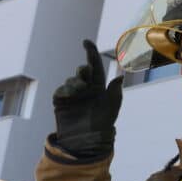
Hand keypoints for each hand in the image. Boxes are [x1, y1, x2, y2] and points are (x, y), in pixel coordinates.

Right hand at [52, 38, 122, 158]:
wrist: (87, 139)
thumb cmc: (103, 122)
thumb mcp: (113, 104)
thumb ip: (115, 89)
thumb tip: (120, 75)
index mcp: (98, 86)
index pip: (94, 66)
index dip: (90, 52)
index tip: (86, 42)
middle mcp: (85, 88)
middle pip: (83, 70)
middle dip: (84, 69)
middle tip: (85, 72)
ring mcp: (72, 94)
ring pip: (72, 79)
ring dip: (76, 81)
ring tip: (80, 90)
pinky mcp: (61, 101)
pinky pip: (62, 89)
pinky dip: (66, 89)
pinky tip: (70, 94)